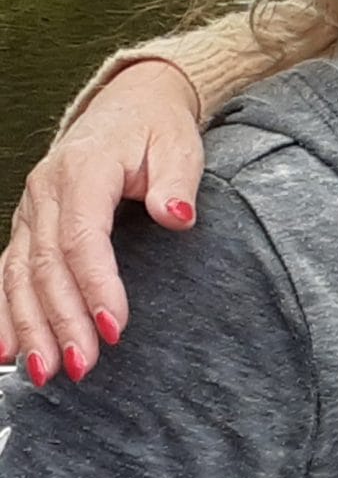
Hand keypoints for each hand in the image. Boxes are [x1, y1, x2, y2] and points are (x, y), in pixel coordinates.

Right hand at [1, 58, 203, 383]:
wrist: (130, 103)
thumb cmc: (159, 129)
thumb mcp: (179, 145)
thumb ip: (177, 181)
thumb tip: (177, 215)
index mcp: (82, 170)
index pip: (82, 237)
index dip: (96, 284)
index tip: (115, 327)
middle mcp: (44, 192)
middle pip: (47, 265)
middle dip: (60, 320)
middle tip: (80, 366)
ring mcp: (30, 211)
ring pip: (20, 275)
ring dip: (28, 326)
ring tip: (43, 373)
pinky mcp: (28, 226)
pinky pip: (8, 272)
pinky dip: (2, 311)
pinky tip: (4, 351)